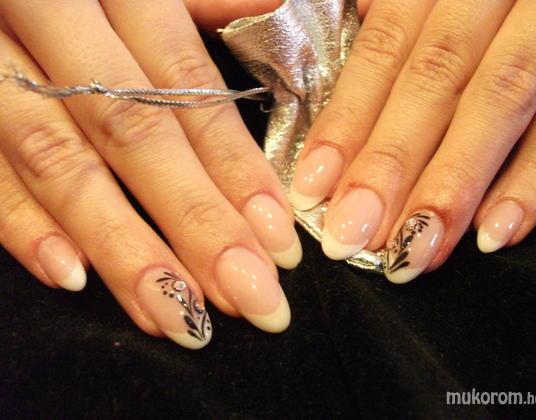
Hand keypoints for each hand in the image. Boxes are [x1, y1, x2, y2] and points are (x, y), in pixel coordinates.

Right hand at [0, 0, 301, 349]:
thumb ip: (201, 1)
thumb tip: (274, 7)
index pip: (191, 91)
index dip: (238, 168)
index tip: (278, 242)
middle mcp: (58, 28)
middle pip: (136, 137)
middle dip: (196, 224)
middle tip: (250, 297)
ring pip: (60, 163)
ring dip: (122, 245)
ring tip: (176, 312)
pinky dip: (20, 222)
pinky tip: (70, 274)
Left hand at [282, 0, 535, 282]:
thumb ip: (389, 18)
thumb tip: (343, 97)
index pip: (383, 51)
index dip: (346, 123)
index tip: (313, 189)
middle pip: (433, 83)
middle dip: (390, 167)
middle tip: (351, 236)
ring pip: (499, 104)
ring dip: (452, 186)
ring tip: (413, 251)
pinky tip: (494, 231)